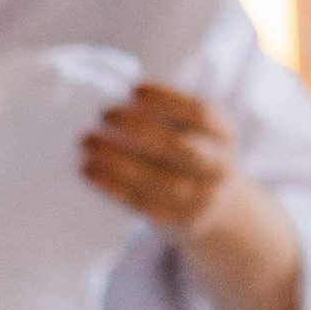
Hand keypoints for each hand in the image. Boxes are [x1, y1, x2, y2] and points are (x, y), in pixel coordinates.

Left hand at [79, 81, 236, 234]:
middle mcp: (218, 168)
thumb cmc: (188, 151)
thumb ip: (161, 113)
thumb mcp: (189, 127)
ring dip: (119, 162)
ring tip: (87, 142)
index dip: (168, 101)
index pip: (201, 115)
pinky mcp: (177, 220)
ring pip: (161, 181)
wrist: (213, 204)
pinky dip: (113, 186)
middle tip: (105, 112)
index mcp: (224, 135)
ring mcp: (200, 199)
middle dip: (142, 130)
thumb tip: (109, 92)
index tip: (134, 89)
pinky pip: (143, 204)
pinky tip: (89, 170)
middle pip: (183, 150)